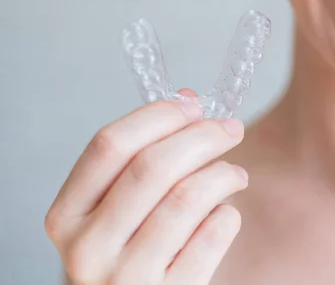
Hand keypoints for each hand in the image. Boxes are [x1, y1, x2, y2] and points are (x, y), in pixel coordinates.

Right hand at [45, 89, 247, 284]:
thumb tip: (186, 100)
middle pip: (153, 166)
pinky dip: (228, 214)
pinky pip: (213, 235)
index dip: (158, 115)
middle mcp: (87, 249)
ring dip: (223, 174)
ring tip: (235, 174)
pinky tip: (225, 213)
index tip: (192, 105)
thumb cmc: (129, 250)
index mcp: (67, 216)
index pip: (110, 145)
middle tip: (231, 129)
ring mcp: (127, 278)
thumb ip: (141, 158)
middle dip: (202, 136)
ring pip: (187, 198)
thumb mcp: (116, 209)